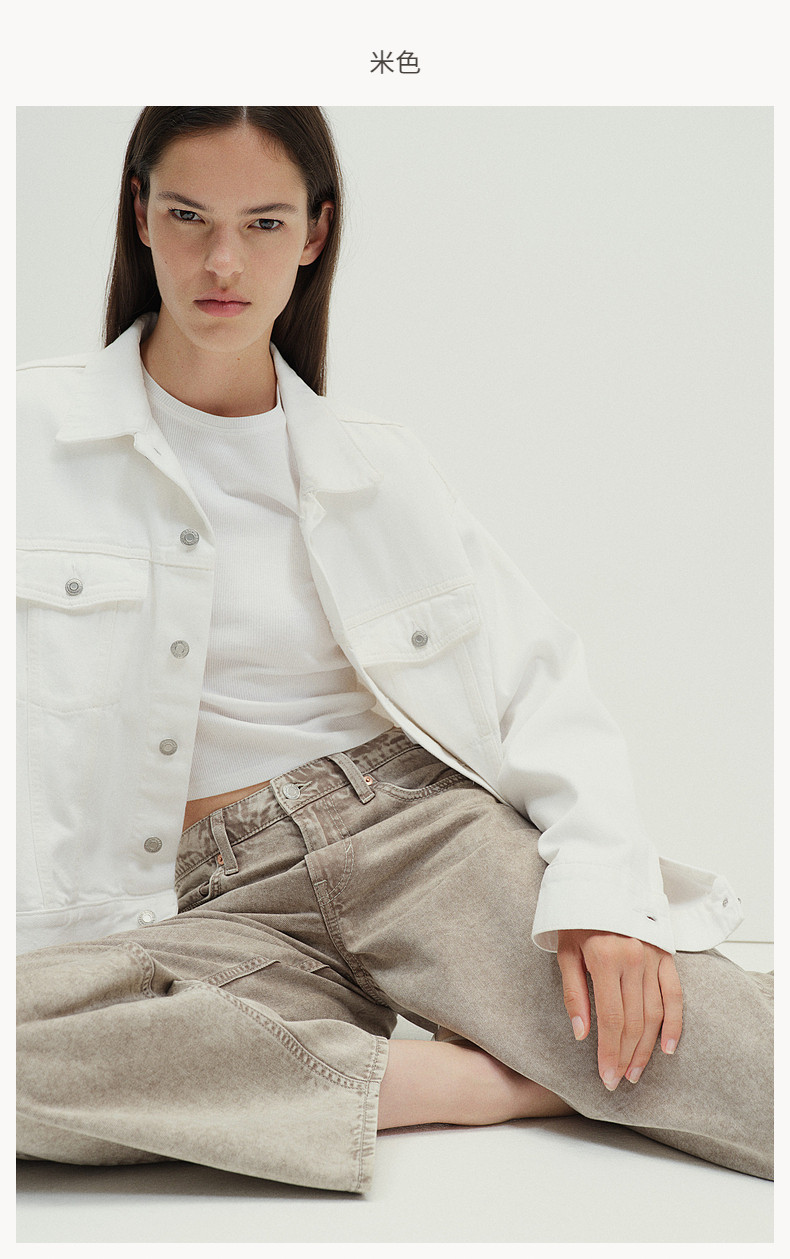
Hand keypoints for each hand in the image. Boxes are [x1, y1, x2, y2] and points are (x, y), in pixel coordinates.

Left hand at [556, 929, 682, 1090]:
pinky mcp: (666, 955)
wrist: (602, 880)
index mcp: (606, 959)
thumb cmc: (577, 917)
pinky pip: (675, 994)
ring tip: (637, 1071)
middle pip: (635, 1021)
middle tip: (619, 1080)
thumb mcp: (565, 951)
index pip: (612, 1019)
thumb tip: (581, 1035)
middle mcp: (634, 959)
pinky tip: (667, 1047)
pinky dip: (674, 1023)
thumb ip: (573, 993)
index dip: (610, 1052)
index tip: (606, 1077)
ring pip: (655, 1013)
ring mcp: (653, 957)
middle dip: (627, 1055)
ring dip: (648, 1047)